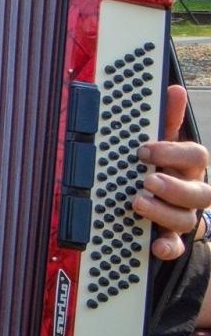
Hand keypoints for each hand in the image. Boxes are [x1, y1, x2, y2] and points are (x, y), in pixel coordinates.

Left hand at [133, 85, 210, 260]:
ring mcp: (184, 214)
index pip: (196, 156)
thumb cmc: (164, 165)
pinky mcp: (172, 236)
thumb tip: (173, 88)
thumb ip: (167, 119)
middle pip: (198, 192)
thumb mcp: (164, 142)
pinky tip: (155, 246)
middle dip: (173, 186)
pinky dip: (167, 247)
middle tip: (147, 180)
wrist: (165, 199)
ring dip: (163, 211)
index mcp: (189, 166)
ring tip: (137, 202)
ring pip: (186, 218)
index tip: (144, 150)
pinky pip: (176, 246)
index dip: (172, 152)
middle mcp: (191, 191)